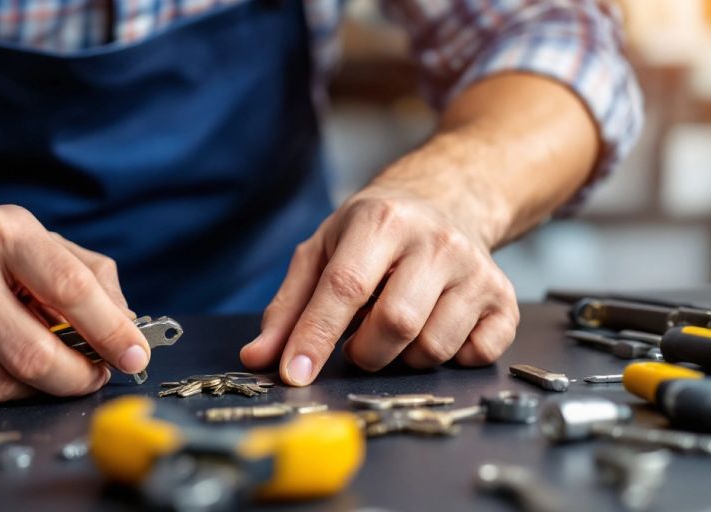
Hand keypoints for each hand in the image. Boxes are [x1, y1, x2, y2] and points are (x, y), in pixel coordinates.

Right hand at [0, 205, 147, 400]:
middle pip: (36, 355)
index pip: (71, 289)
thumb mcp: (43, 244)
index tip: (136, 355)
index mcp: (5, 233)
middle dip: (78, 377)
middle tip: (94, 375)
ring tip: (47, 364)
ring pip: (5, 387)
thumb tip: (128, 330)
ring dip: (40, 388)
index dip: (111, 331)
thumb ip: (94, 279)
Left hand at [239, 184, 518, 384]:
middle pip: (396, 323)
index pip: (344, 288)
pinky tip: (435, 329)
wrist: (446, 202)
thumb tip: (259, 357)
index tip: (294, 375)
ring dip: (403, 358)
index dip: (316, 337)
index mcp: (381, 221)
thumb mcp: (321, 253)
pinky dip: (450, 358)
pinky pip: (477, 355)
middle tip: (357, 344)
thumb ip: (288, 307)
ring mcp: (476, 269)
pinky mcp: (504, 297)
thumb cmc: (373, 235)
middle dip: (365, 352)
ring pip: (435, 347)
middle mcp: (435, 241)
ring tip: (395, 329)